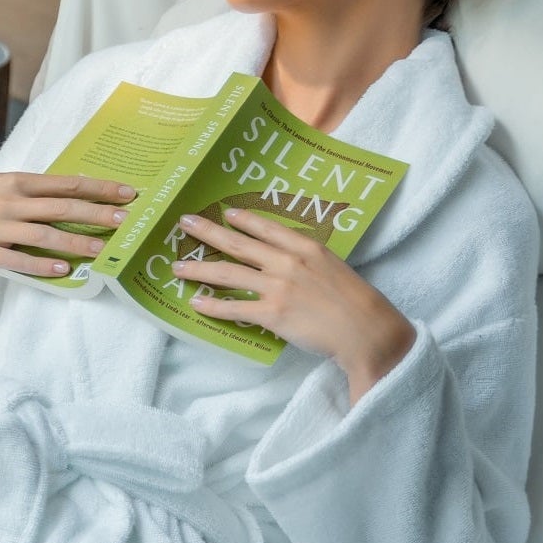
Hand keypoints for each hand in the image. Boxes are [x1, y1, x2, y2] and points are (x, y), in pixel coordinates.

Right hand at [0, 171, 138, 277]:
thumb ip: (29, 189)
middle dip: (97, 214)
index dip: (99, 188)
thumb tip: (67, 191)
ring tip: (102, 251)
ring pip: (44, 236)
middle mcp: (9, 202)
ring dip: (76, 243)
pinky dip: (43, 265)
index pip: (66, 183)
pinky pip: (19, 260)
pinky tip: (64, 270)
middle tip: (126, 221)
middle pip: (62, 207)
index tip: (127, 192)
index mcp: (16, 182)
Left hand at [170, 206, 415, 391]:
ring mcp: (277, 287)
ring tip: (177, 267)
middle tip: (184, 223)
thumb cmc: (356, 302)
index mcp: (306, 247)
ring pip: (228, 273)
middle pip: (238, 244)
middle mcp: (287, 262)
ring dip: (199, 269)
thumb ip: (309, 260)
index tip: (225, 213)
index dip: (242, 219)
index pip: (266, 227)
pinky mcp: (272, 314)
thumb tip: (290, 261)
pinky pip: (234, 308)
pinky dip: (213, 305)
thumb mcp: (334, 267)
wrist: (365, 330)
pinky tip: (196, 302)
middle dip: (207, 232)